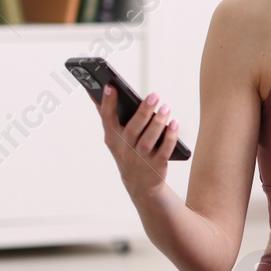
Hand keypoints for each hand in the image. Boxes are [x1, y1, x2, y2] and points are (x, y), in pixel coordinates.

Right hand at [95, 84, 181, 198]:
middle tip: (154, 95)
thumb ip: (108, 115)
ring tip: (166, 107)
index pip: (108, 119)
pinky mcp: (156, 165)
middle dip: (142, 112)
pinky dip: (170, 137)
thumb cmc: (127, 152)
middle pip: (132, 129)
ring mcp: (140, 158)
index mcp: (113, 139)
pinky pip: (164, 150)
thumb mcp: (114, 137)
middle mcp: (125, 149)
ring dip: (158, 123)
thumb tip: (96, 92)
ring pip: (148, 140)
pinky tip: (174, 123)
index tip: (111, 86)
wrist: (140, 183)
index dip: (108, 103)